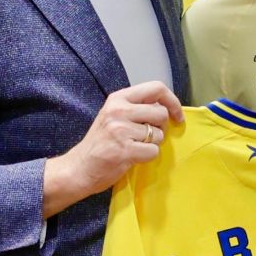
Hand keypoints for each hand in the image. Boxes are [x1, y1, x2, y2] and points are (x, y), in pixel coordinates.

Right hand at [42, 82, 184, 216]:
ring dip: (152, 144)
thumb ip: (136, 108)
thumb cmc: (100, 143)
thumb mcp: (113, 115)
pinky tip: (133, 157)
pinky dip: (147, 157)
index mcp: (118, 98)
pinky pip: (153, 151)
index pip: (156, 88)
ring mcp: (121, 131)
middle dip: (161, 128)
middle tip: (148, 136)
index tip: (176, 115)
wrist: (79, 168)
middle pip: (161, 113)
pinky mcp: (125, 150)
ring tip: (135, 147)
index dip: (173, 101)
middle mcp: (119, 111)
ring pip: (158, 135)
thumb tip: (165, 108)